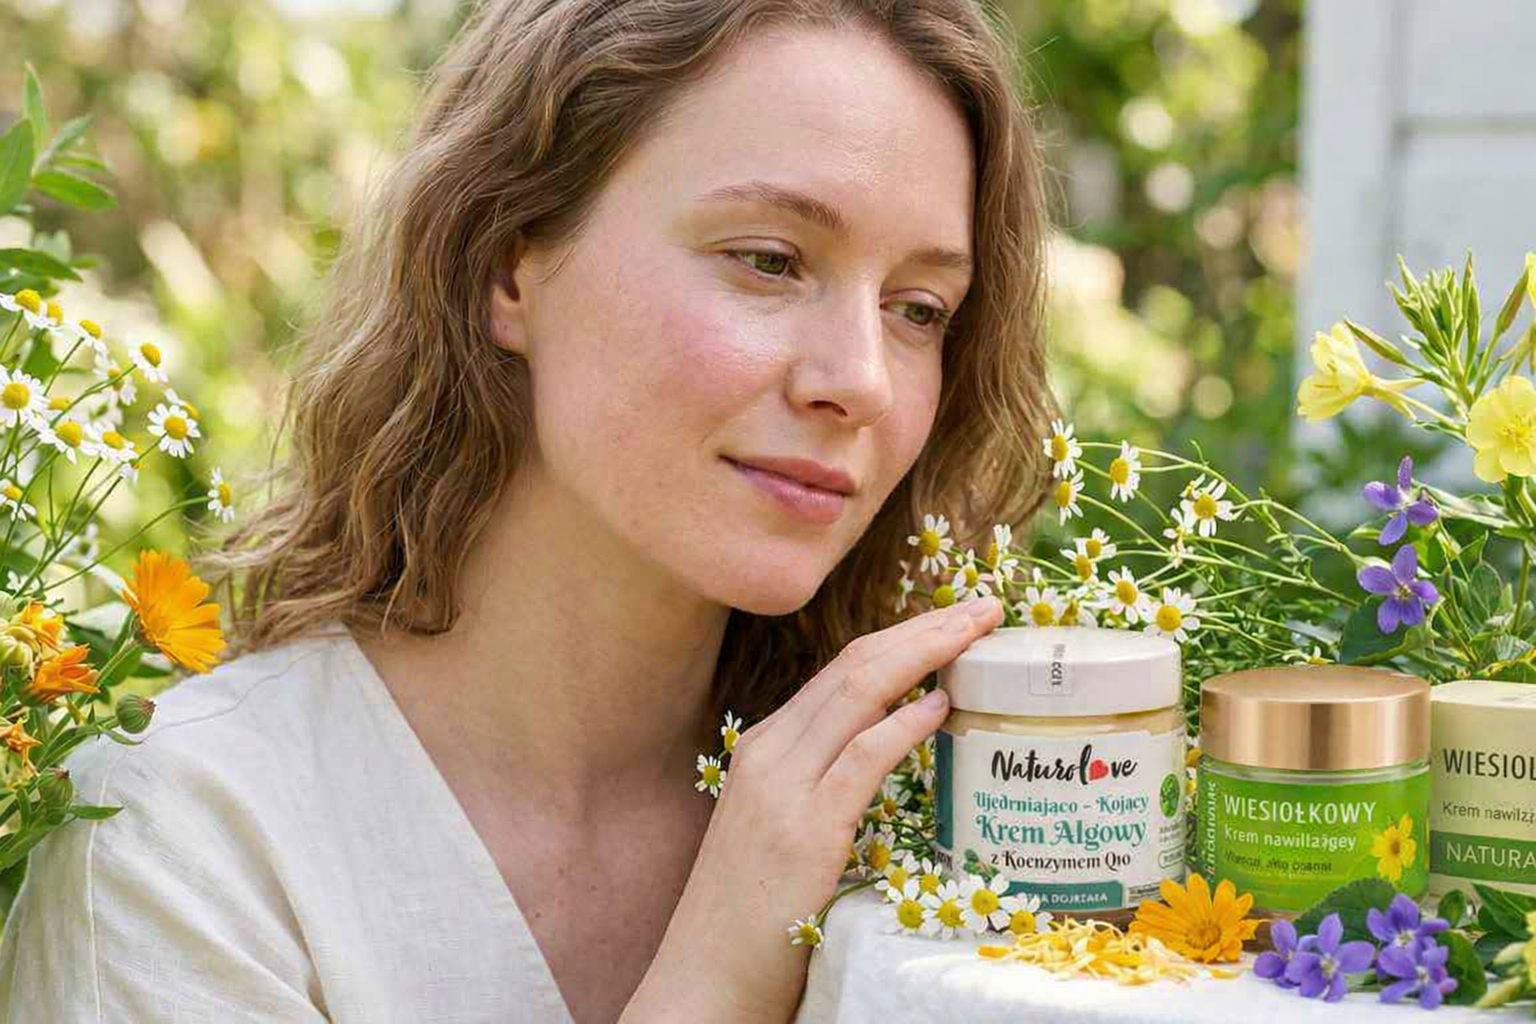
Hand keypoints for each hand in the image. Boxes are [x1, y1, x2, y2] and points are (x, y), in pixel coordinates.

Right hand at [623, 595, 1003, 1022]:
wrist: (702, 978)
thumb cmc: (747, 914)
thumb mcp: (779, 828)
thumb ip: (820, 785)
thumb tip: (883, 750)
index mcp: (765, 747)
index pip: (842, 670)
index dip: (902, 636)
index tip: (953, 618)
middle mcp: (770, 752)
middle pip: (855, 664)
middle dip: (925, 627)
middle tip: (983, 606)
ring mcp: (782, 788)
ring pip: (859, 692)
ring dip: (926, 653)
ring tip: (978, 633)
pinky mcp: (803, 830)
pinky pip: (861, 757)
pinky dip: (904, 724)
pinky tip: (940, 704)